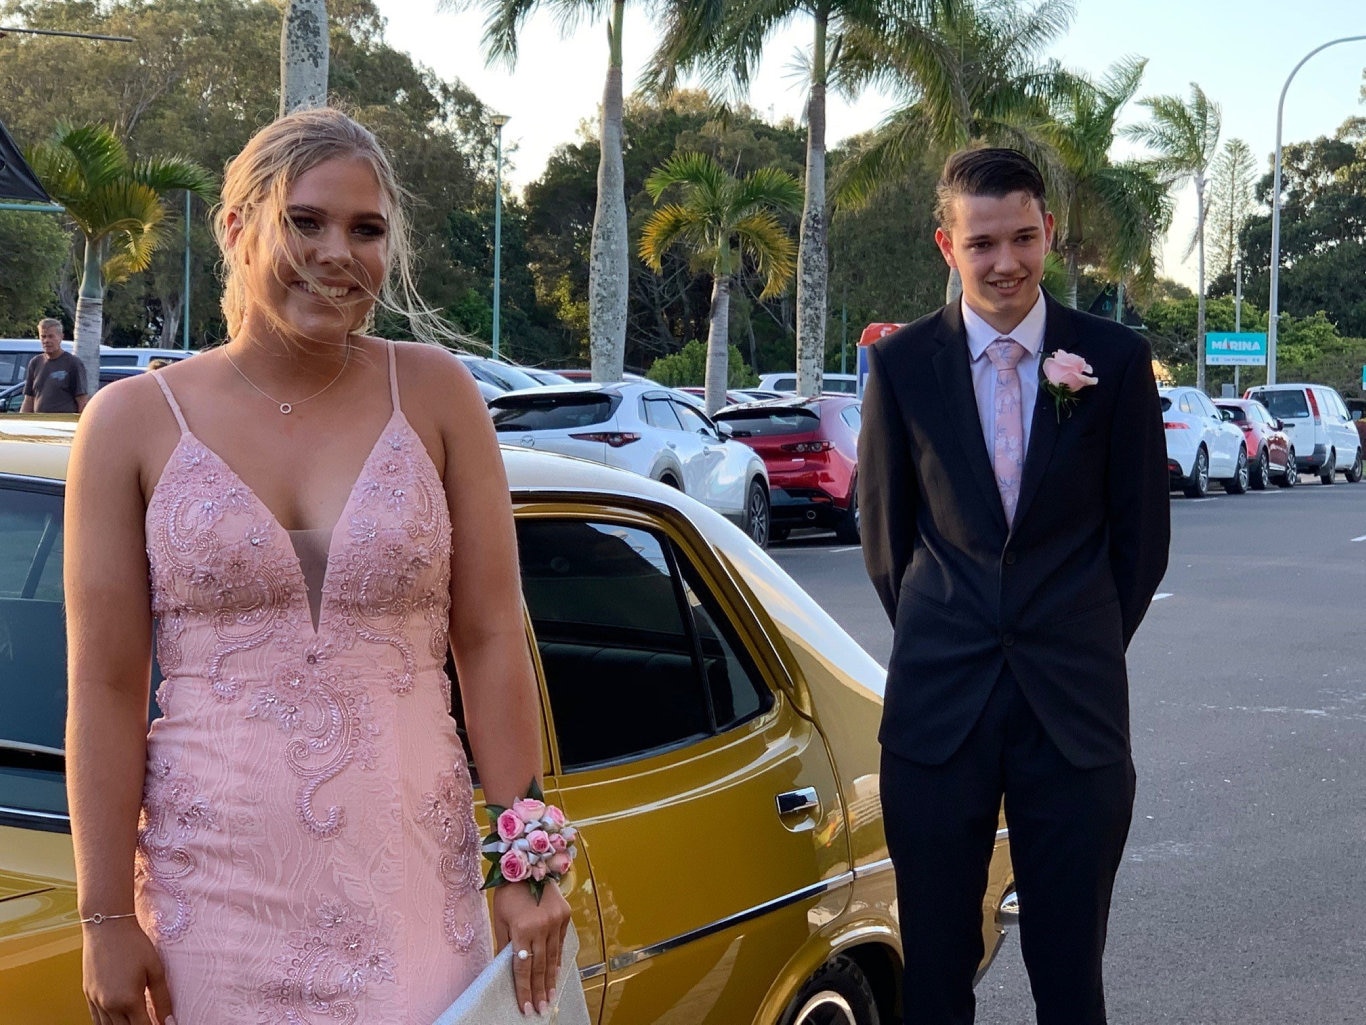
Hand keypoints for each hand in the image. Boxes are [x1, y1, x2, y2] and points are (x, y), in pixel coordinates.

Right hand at [81, 920, 173, 1024]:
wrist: (108, 927)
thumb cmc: (134, 944)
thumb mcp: (155, 969)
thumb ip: (163, 998)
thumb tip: (169, 1020)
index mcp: (128, 1000)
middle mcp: (109, 1005)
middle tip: (150, 1021)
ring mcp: (95, 1001)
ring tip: (136, 1021)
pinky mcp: (87, 995)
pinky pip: (96, 1019)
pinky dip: (108, 1023)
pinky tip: (119, 1020)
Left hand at [492, 880, 571, 1016]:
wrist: (527, 863)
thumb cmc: (508, 892)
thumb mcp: (500, 918)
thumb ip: (505, 944)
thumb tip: (504, 968)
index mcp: (522, 928)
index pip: (523, 966)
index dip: (524, 989)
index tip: (525, 1008)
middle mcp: (542, 926)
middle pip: (540, 966)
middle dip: (539, 990)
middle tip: (540, 1010)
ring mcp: (556, 920)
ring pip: (553, 957)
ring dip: (551, 979)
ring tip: (550, 997)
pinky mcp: (565, 915)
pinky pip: (561, 943)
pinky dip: (558, 959)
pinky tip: (556, 974)